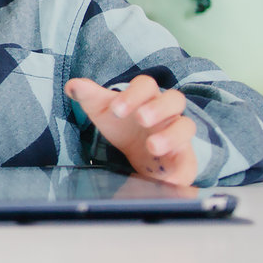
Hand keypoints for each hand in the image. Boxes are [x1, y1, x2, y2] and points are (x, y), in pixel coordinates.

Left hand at [66, 75, 197, 185]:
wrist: (137, 154)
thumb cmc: (122, 125)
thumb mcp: (102, 111)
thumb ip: (88, 96)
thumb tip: (72, 85)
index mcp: (147, 96)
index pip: (146, 85)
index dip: (133, 94)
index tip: (116, 109)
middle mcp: (167, 112)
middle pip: (174, 99)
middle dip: (158, 108)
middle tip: (141, 118)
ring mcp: (178, 134)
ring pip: (186, 126)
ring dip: (171, 135)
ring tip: (152, 146)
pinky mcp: (183, 159)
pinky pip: (189, 161)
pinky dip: (180, 169)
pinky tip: (166, 177)